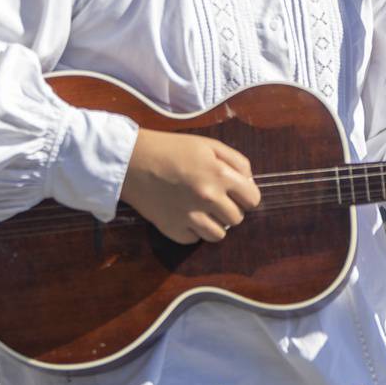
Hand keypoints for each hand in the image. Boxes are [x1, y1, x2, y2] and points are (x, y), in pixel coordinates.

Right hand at [119, 127, 261, 243]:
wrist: (132, 161)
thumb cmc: (172, 149)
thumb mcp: (209, 145)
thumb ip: (237, 162)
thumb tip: (249, 183)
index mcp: (220, 175)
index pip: (252, 199)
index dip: (246, 195)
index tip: (237, 192)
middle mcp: (208, 199)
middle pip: (236, 219)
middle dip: (230, 209)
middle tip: (215, 198)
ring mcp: (190, 217)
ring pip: (218, 235)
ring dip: (214, 223)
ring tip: (201, 209)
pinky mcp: (173, 230)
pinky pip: (195, 239)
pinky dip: (193, 230)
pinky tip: (184, 214)